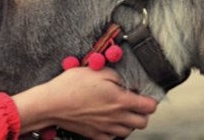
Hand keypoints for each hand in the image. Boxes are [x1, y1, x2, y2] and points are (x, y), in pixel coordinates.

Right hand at [13, 67, 156, 139]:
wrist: (52, 103)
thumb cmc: (73, 85)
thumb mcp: (97, 71)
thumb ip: (116, 76)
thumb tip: (126, 83)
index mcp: (120, 101)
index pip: (149, 107)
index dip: (150, 99)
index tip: (144, 94)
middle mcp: (116, 118)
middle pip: (143, 122)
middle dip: (143, 112)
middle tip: (134, 102)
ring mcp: (106, 128)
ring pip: (129, 131)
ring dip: (129, 122)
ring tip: (120, 110)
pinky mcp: (95, 135)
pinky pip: (112, 138)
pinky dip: (114, 131)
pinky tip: (108, 120)